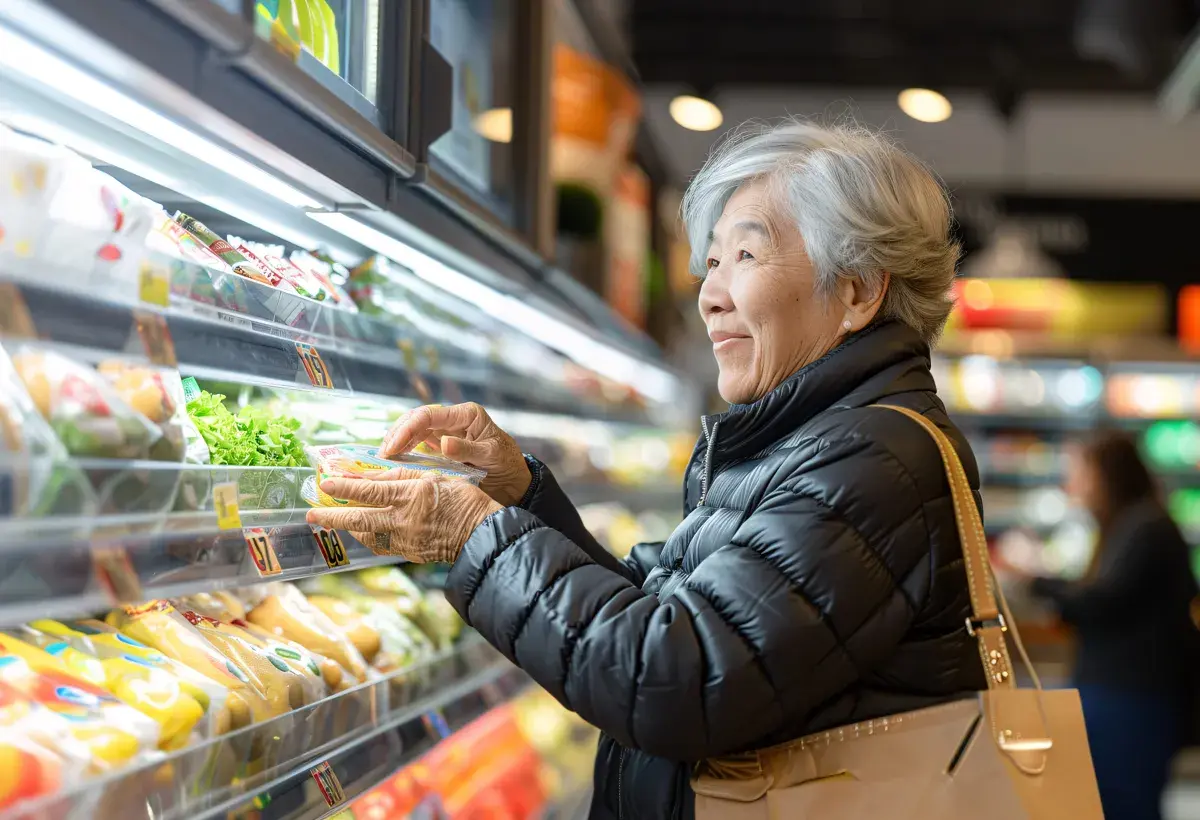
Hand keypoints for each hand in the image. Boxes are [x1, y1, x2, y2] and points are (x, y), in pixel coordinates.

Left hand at [305, 469, 501, 562]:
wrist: (482, 534)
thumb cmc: (465, 500)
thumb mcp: (438, 476)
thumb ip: (405, 475)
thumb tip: (375, 476)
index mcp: (413, 495)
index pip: (371, 490)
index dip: (346, 487)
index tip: (326, 484)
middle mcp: (405, 519)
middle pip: (360, 518)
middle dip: (332, 516)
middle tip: (311, 515)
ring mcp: (406, 539)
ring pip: (367, 535)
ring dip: (347, 528)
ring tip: (333, 522)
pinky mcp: (410, 553)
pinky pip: (382, 545)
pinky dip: (367, 538)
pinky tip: (362, 533)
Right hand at [380, 403, 530, 506]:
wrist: (513, 479)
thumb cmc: (507, 464)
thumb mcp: (491, 456)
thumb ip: (467, 450)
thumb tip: (443, 443)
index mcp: (467, 414)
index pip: (429, 414)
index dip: (408, 428)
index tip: (393, 447)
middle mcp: (454, 419)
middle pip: (417, 419)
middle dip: (397, 433)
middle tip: (383, 455)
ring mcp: (447, 430)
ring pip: (414, 429)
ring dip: (398, 441)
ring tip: (384, 458)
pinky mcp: (442, 444)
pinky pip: (418, 442)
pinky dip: (405, 449)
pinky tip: (395, 460)